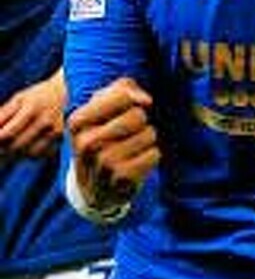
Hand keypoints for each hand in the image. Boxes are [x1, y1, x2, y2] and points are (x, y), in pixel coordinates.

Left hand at [0, 71, 65, 157]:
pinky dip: (31, 154)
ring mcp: (55, 132)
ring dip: (17, 154)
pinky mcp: (61, 140)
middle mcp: (45, 122)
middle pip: (17, 146)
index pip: (8, 134)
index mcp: (31, 108)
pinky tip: (28, 146)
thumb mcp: (19, 99)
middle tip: (0, 148)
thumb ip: (3, 115)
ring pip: (29, 154)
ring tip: (13, 146)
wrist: (68, 93)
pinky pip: (41, 155)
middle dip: (3, 150)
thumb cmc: (38, 96)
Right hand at [69, 77, 159, 212]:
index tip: (128, 108)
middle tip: (129, 133)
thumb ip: (123, 89)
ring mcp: (102, 163)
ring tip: (131, 149)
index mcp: (77, 121)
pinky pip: (154, 154)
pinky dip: (152, 156)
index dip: (133, 99)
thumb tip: (145, 100)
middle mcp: (85, 142)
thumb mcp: (103, 107)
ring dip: (147, 140)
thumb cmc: (104, 136)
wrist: (94, 188)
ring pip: (149, 134)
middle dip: (141, 122)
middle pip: (138, 115)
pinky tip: (136, 163)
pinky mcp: (121, 179)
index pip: (121, 95)